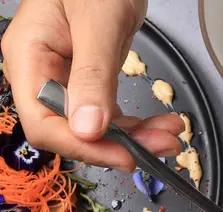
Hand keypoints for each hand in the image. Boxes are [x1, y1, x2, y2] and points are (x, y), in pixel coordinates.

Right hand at [1, 0, 183, 169]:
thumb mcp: (98, 23)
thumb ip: (93, 76)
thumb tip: (88, 128)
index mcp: (29, 58)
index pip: (45, 124)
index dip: (84, 147)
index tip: (125, 155)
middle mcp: (43, 74)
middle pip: (75, 132)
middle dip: (121, 145)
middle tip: (164, 145)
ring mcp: (67, 79)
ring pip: (99, 129)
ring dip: (138, 139)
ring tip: (172, 136)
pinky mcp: (91, 81)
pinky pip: (111, 115)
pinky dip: (139, 126)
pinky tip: (163, 126)